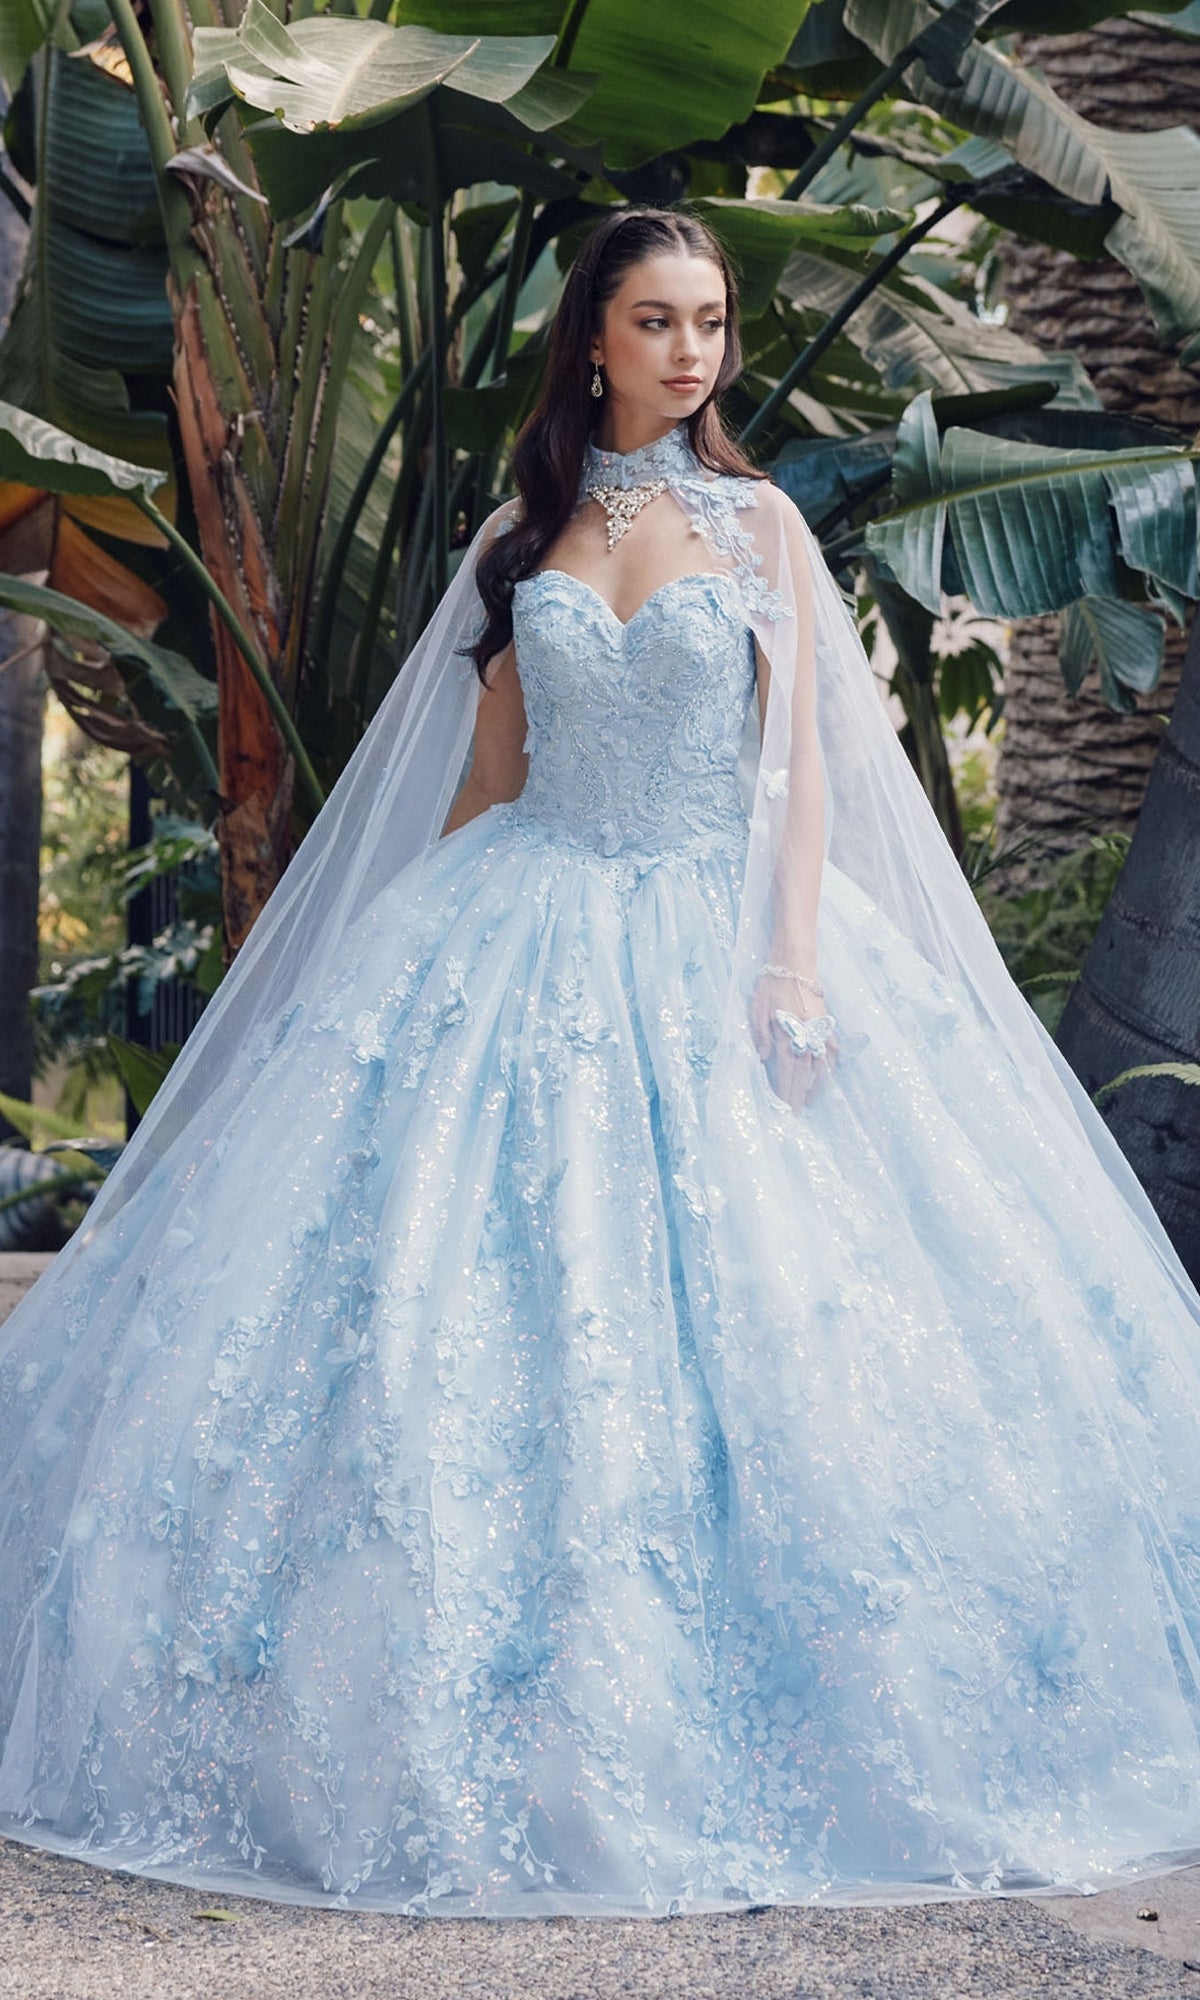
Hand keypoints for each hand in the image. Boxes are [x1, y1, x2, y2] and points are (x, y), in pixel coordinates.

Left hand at [751, 972, 837, 1113]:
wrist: (795, 963)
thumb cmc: (772, 984)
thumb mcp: (758, 1008)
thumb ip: (761, 1035)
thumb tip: (764, 1059)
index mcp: (787, 1036)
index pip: (787, 1073)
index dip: (787, 1093)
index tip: (785, 1110)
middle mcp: (805, 1037)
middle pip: (804, 1074)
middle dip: (799, 1095)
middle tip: (797, 1114)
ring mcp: (818, 1031)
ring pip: (820, 1065)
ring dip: (816, 1085)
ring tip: (812, 1101)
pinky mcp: (825, 1023)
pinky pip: (831, 1048)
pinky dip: (830, 1062)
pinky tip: (829, 1072)